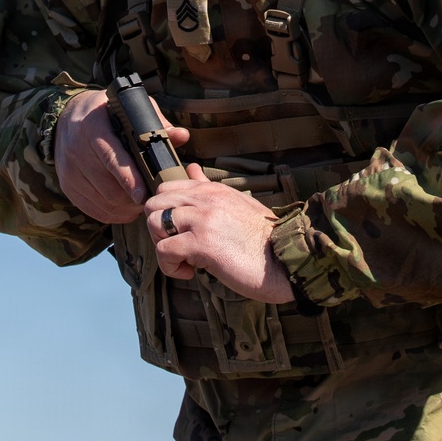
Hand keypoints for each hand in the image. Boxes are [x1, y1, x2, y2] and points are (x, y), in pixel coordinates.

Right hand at [54, 90, 190, 224]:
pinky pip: (92, 209)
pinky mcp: (67, 185)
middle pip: (108, 186)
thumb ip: (155, 122)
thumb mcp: (128, 108)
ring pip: (102, 201)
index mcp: (93, 127)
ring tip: (142, 204)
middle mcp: (76, 149)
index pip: (111, 159)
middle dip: (132, 199)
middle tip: (153, 199)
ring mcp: (69, 170)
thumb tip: (181, 136)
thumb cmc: (106, 112)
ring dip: (125, 208)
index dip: (128, 179)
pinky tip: (126, 209)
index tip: (143, 193)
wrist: (67, 117)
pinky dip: (112, 213)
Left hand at [144, 165, 293, 303]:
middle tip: (177, 246)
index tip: (180, 231)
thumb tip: (192, 168)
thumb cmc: (263, 239)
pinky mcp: (201, 244)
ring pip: (154, 223)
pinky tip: (191, 272)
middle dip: (158, 229)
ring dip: (162, 246)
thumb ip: (209, 187)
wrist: (287, 259)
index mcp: (212, 189)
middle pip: (153, 203)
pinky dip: (170, 266)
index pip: (166, 187)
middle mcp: (205, 199)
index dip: (164, 212)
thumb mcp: (236, 203)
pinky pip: (163, 251)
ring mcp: (202, 220)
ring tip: (184, 259)